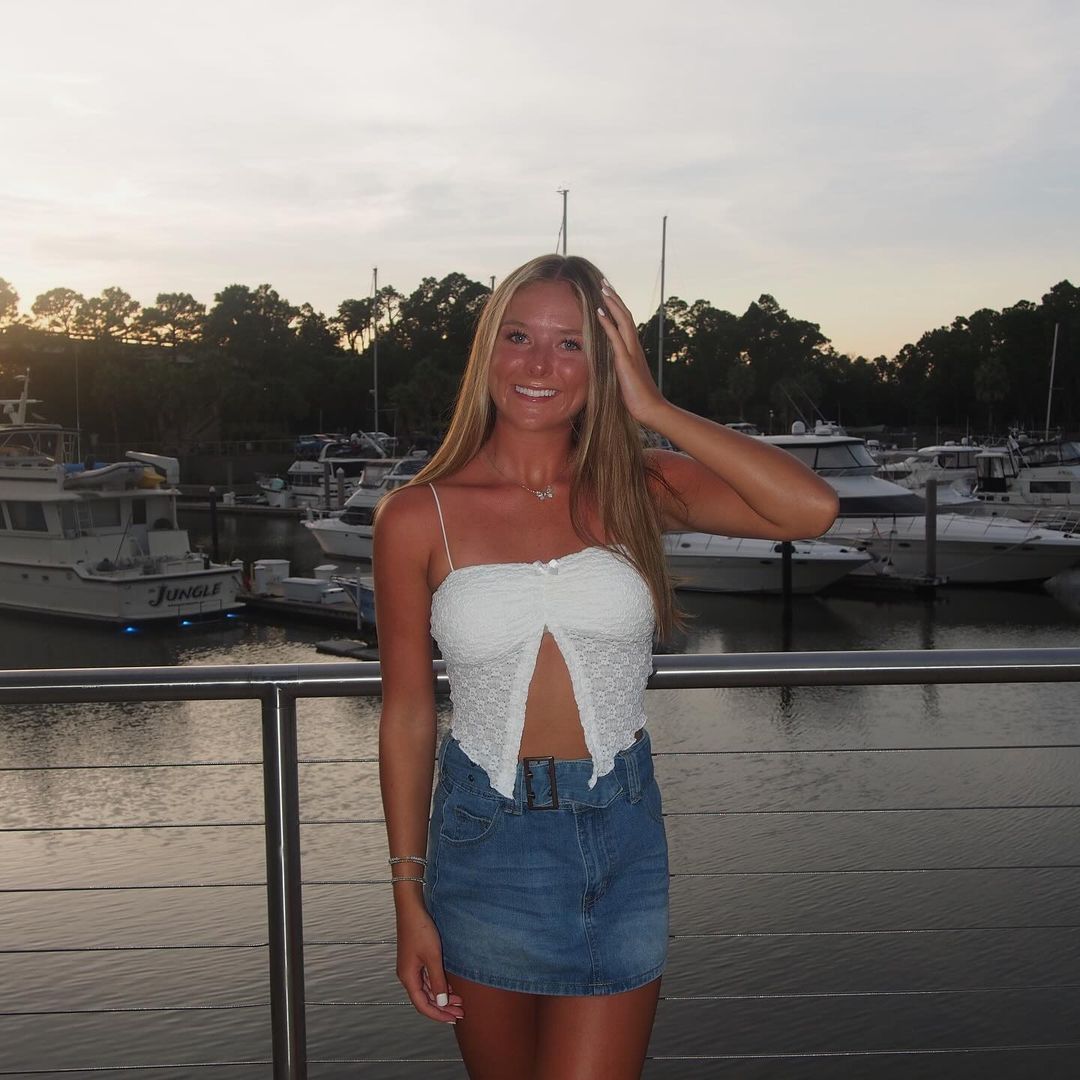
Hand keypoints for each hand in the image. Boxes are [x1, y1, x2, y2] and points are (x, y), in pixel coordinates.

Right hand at [396, 906, 463, 1023]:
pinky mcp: (415, 960)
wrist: (412, 909)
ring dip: (442, 997)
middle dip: (443, 1007)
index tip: (453, 1018)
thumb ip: (437, 981)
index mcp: (408, 978)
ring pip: (427, 989)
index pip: (422, 1005)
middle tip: (460, 1012)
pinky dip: (438, 986)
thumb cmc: (421, 930)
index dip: (438, 1014)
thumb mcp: (433, 957)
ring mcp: (411, 968)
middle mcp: (407, 976)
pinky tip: (450, 988)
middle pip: (425, 999)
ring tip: (459, 1002)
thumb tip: (441, 1003)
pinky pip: (427, 979)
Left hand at [596, 278, 666, 426]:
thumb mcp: (624, 378)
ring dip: (612, 304)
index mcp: (633, 350)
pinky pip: (616, 338)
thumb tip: (606, 365)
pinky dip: (607, 323)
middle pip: (626, 316)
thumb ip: (617, 368)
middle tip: (605, 283)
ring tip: (603, 289)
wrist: (651, 409)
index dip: (617, 308)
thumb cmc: (637, 398)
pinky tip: (599, 312)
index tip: (607, 295)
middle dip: (615, 298)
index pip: (625, 323)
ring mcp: (631, 352)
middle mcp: (634, 346)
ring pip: (624, 321)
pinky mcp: (626, 361)